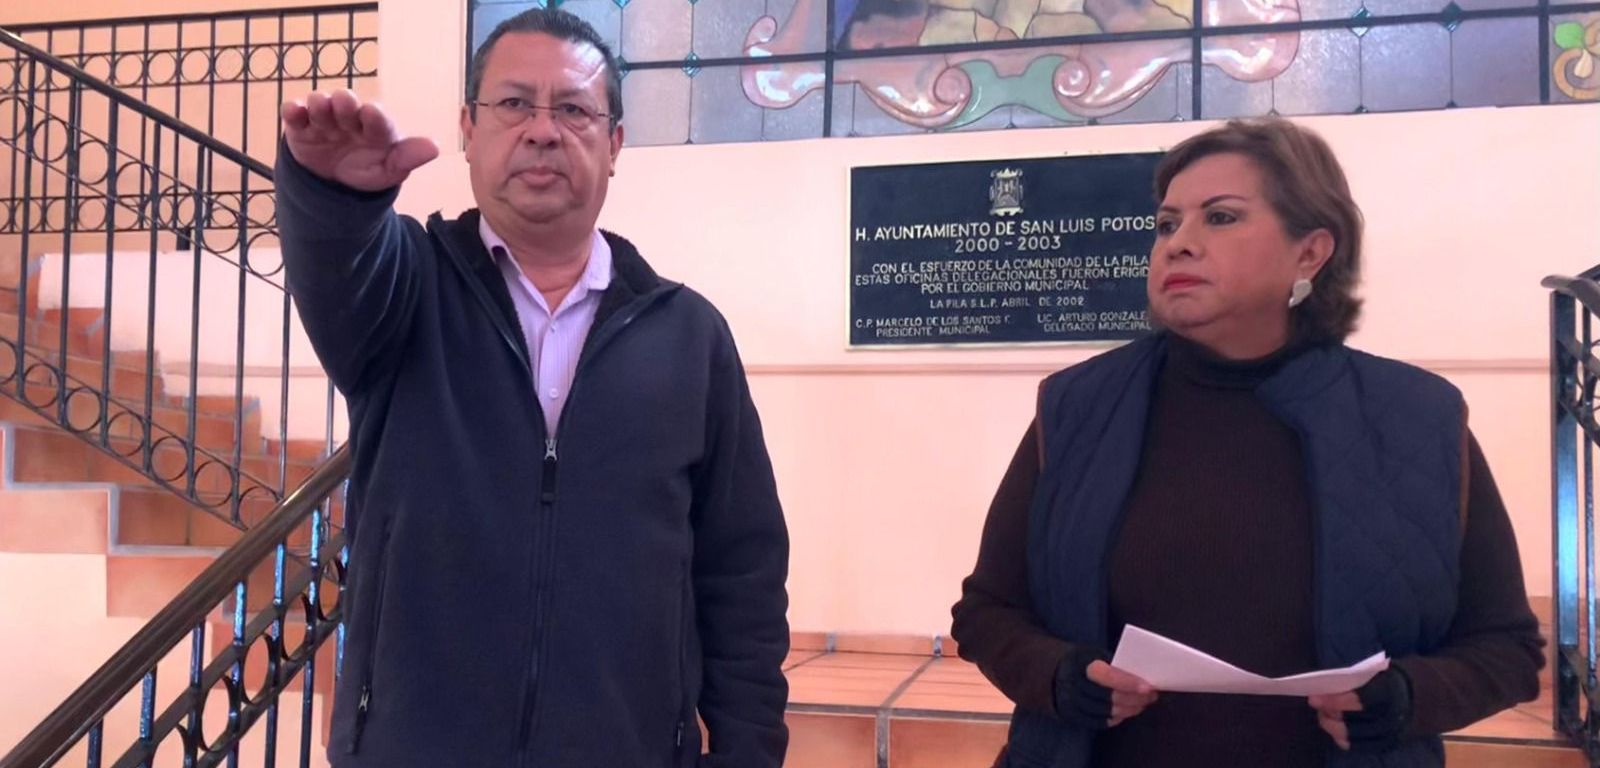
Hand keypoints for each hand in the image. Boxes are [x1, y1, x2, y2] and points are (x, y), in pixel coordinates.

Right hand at [280, 90, 438, 191]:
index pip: (378, 119)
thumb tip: (435, 148)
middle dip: (346, 104)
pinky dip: (293, 110)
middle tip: (345, 104)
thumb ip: (408, 157)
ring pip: (320, 105)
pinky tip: (294, 111)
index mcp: (376, 127)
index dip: (375, 116)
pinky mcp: (300, 126)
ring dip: (320, 105)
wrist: (334, 182)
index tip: (372, 113)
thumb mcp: (389, 170)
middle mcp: (350, 117)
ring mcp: (324, 119)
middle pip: (347, 104)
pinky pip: (294, 113)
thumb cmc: (368, 168)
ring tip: (320, 109)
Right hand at [1054, 646, 1158, 728]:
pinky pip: (1099, 722)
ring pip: (1108, 712)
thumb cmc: (1077, 661)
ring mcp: (1071, 703)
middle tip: (1152, 695)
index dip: (1129, 683)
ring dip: (1130, 709)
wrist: (1046, 673)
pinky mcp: (1071, 716)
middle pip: (1110, 697)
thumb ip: (1112, 664)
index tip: (1148, 687)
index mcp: (1079, 665)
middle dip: (1135, 698)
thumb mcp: (1090, 653)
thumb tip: (1140, 676)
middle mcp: (1073, 686)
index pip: (1108, 676)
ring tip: (1143, 703)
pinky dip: (1117, 718)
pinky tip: (1126, 711)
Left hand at [1308, 668, 1412, 751]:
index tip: (1314, 696)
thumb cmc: (1395, 679)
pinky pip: (1360, 746)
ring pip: (1353, 736)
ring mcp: (1391, 735)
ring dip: (1332, 726)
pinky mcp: (1388, 744)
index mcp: (1392, 694)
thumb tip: (1327, 683)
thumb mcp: (1382, 670)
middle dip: (1329, 713)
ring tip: (1322, 714)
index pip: (1359, 701)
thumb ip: (1358, 678)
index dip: (1335, 700)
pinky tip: (1334, 728)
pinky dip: (1342, 738)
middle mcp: (1392, 718)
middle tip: (1315, 702)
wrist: (1428, 697)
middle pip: (1352, 721)